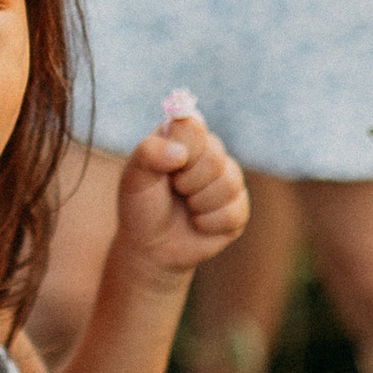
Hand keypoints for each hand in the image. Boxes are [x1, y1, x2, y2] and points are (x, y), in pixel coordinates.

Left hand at [111, 110, 248, 279]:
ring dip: (198, 203)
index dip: (183, 148)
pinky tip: (198, 222)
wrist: (152, 245)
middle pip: (214, 156)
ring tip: (186, 206)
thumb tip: (180, 154)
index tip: (170, 166)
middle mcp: (210, 151)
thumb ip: (148, 154)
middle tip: (175, 189)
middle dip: (188, 182)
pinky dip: (208, 223)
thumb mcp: (134, 177)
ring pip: (229, 183)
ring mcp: (228, 179)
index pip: (193, 126)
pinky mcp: (239, 207)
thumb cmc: (142, 205)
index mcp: (184, 136)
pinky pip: (233, 212)